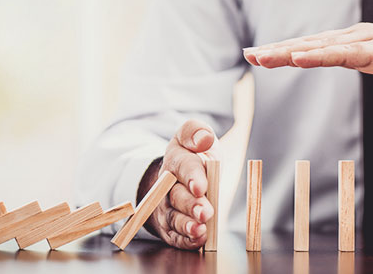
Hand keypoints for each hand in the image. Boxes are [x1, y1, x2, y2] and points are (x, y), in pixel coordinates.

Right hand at [140, 119, 216, 249]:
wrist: (179, 177)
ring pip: (174, 218)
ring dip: (188, 225)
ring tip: (201, 230)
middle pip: (177, 196)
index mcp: (175, 159)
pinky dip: (186, 240)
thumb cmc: (192, 156)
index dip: (192, 176)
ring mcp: (167, 207)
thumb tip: (204, 139)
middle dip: (191, 205)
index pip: (182, 166)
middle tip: (205, 212)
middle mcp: (167, 185)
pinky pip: (175, 236)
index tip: (201, 186)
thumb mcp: (194, 136)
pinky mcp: (170, 227)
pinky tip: (199, 240)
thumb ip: (197, 131)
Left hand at [243, 23, 372, 92]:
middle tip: (248, 55)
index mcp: (352, 42)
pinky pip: (344, 55)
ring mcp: (366, 42)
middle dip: (276, 50)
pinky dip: (319, 56)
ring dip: (289, 52)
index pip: (310, 46)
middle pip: (307, 44)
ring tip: (263, 57)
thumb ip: (360, 61)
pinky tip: (299, 58)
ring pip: (319, 47)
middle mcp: (354, 37)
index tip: (256, 55)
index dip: (282, 51)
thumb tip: (346, 63)